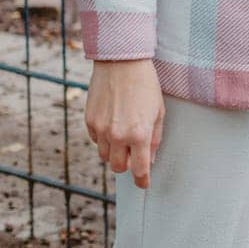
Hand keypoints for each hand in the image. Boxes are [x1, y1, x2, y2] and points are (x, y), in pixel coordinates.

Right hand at [85, 59, 164, 188]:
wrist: (121, 63)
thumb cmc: (145, 85)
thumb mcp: (158, 111)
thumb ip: (154, 138)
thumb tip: (150, 159)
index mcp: (139, 134)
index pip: (139, 168)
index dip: (142, 180)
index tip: (144, 184)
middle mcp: (118, 135)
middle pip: (118, 167)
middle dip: (127, 165)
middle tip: (134, 155)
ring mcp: (101, 129)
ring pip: (105, 156)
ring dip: (115, 152)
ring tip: (124, 136)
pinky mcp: (89, 121)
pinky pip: (96, 140)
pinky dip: (104, 139)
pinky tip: (113, 123)